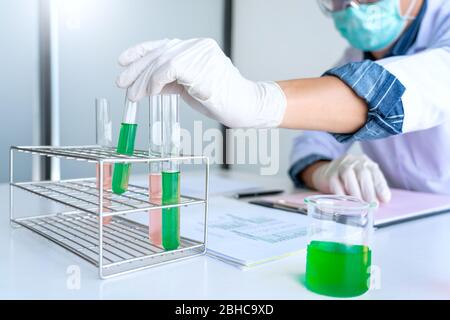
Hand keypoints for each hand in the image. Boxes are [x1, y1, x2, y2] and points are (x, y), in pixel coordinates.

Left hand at [116, 38, 285, 127]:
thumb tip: (148, 85)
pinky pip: (168, 70)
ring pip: (160, 61)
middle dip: (136, 70)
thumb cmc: (223, 99)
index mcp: (197, 48)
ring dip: (143, 80)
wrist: (245, 106)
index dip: (140, 52)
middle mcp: (198, 46)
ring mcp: (200, 55)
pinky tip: (151, 92)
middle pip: (158, 53)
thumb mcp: (190, 88)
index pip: (163, 45)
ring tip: (133, 94)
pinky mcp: (200, 67)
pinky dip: (155, 81)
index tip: (123, 62)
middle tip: (122, 83)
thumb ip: (172, 82)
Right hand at [311, 154, 390, 202]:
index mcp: (366, 163)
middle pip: (362, 172)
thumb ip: (372, 189)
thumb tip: (381, 202)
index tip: (385, 199)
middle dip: (368, 190)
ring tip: (360, 204)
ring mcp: (340, 166)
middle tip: (372, 204)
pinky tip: (345, 201)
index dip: (380, 186)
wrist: (326, 173)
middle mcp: (354, 161)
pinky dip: (340, 192)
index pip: (375, 173)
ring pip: (348, 174)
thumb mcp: (363, 181)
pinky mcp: (329, 174)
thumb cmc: (349, 180)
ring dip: (355, 191)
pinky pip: (334, 182)